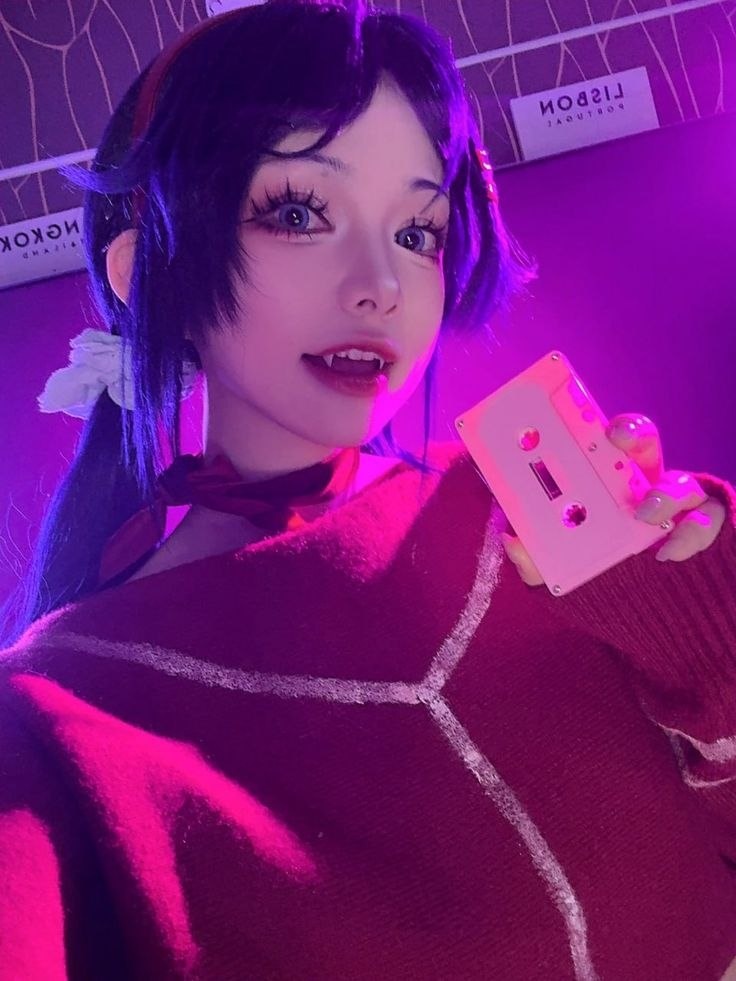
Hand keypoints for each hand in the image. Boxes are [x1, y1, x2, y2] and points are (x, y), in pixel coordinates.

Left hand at [501, 413, 726, 586]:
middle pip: (646, 447)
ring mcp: (678, 509)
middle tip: (616, 439)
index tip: (579, 415)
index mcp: (607, 483)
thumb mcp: (560, 569)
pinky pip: (706, 523)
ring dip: (665, 494)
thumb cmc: (600, 578)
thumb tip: (512, 538)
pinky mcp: (703, 533)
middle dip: (633, 436)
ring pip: (682, 484)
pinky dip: (691, 535)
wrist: (644, 617)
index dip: (589, 424)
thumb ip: (533, 559)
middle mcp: (645, 485)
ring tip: (645, 514)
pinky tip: (669, 554)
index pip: (601, 443)